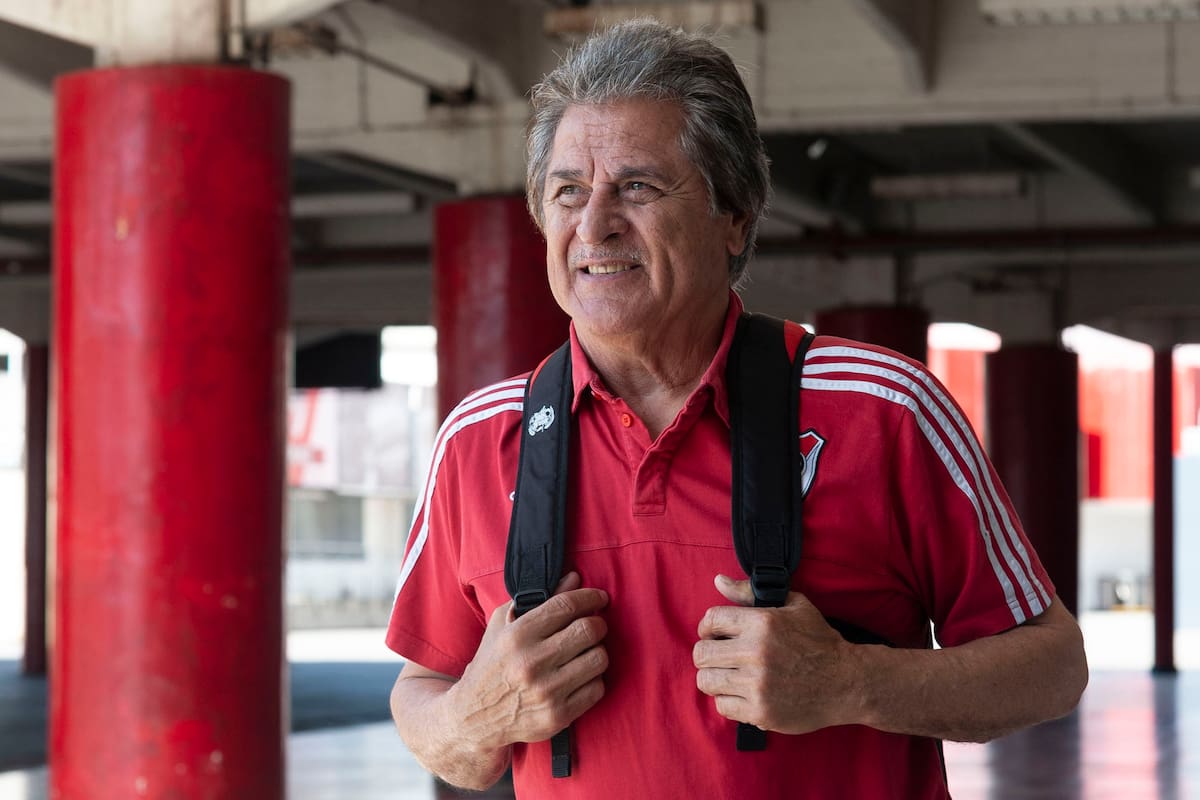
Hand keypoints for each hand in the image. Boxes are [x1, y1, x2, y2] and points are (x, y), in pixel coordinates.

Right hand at [447, 571, 608, 750]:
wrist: (473, 717)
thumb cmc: (491, 665)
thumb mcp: (503, 625)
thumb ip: (539, 599)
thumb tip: (574, 579)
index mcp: (517, 635)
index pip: (567, 606)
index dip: (590, 597)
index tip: (600, 598)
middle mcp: (531, 663)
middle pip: (589, 630)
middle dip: (598, 623)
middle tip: (594, 625)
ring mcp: (546, 692)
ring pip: (599, 658)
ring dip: (597, 651)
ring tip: (585, 651)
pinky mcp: (557, 716)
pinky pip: (597, 689)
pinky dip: (594, 679)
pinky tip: (580, 676)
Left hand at [693, 574, 859, 734]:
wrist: (847, 682)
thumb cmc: (820, 642)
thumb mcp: (793, 605)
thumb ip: (749, 593)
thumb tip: (718, 581)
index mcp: (762, 622)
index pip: (711, 620)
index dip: (707, 627)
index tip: (714, 634)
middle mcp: (756, 652)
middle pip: (702, 653)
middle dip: (708, 654)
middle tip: (720, 657)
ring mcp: (757, 684)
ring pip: (707, 681)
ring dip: (714, 678)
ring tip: (728, 676)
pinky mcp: (760, 711)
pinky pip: (722, 706)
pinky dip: (728, 701)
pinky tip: (742, 694)